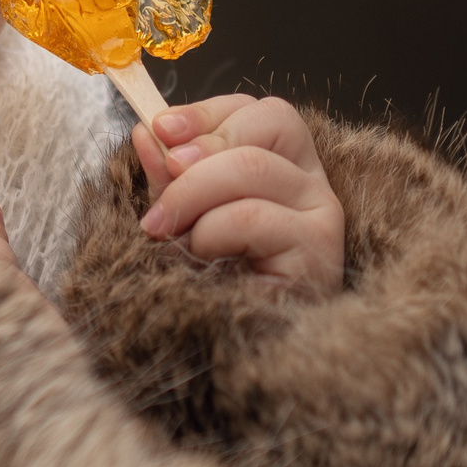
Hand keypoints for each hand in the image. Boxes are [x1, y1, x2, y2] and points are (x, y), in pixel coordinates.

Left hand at [133, 94, 344, 292]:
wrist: (236, 355)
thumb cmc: (212, 286)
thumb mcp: (182, 220)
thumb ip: (168, 176)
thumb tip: (146, 132)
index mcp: (284, 166)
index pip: (259, 111)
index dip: (207, 112)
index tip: (160, 129)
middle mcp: (311, 184)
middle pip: (263, 126)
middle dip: (197, 154)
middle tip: (162, 188)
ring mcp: (321, 215)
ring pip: (252, 166)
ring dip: (193, 197)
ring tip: (171, 235)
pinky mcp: (318, 250)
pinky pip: (253, 216)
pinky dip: (212, 233)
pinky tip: (204, 258)